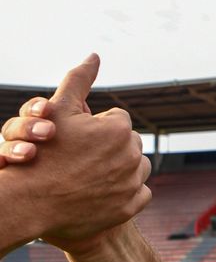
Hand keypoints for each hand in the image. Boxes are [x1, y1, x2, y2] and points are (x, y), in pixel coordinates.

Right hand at [3, 54, 151, 253]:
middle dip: (113, 147)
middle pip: (130, 144)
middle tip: (86, 158)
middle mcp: (132, 154)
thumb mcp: (56, 109)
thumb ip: (78, 80)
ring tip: (96, 173)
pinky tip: (107, 192)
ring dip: (124, 169)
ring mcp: (132, 182)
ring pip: (138, 169)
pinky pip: (140, 194)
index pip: (117, 121)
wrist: (29, 202)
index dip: (96, 129)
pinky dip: (127, 193)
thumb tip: (94, 55)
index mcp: (119, 129)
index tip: (79, 138)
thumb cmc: (40, 151)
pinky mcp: (130, 206)